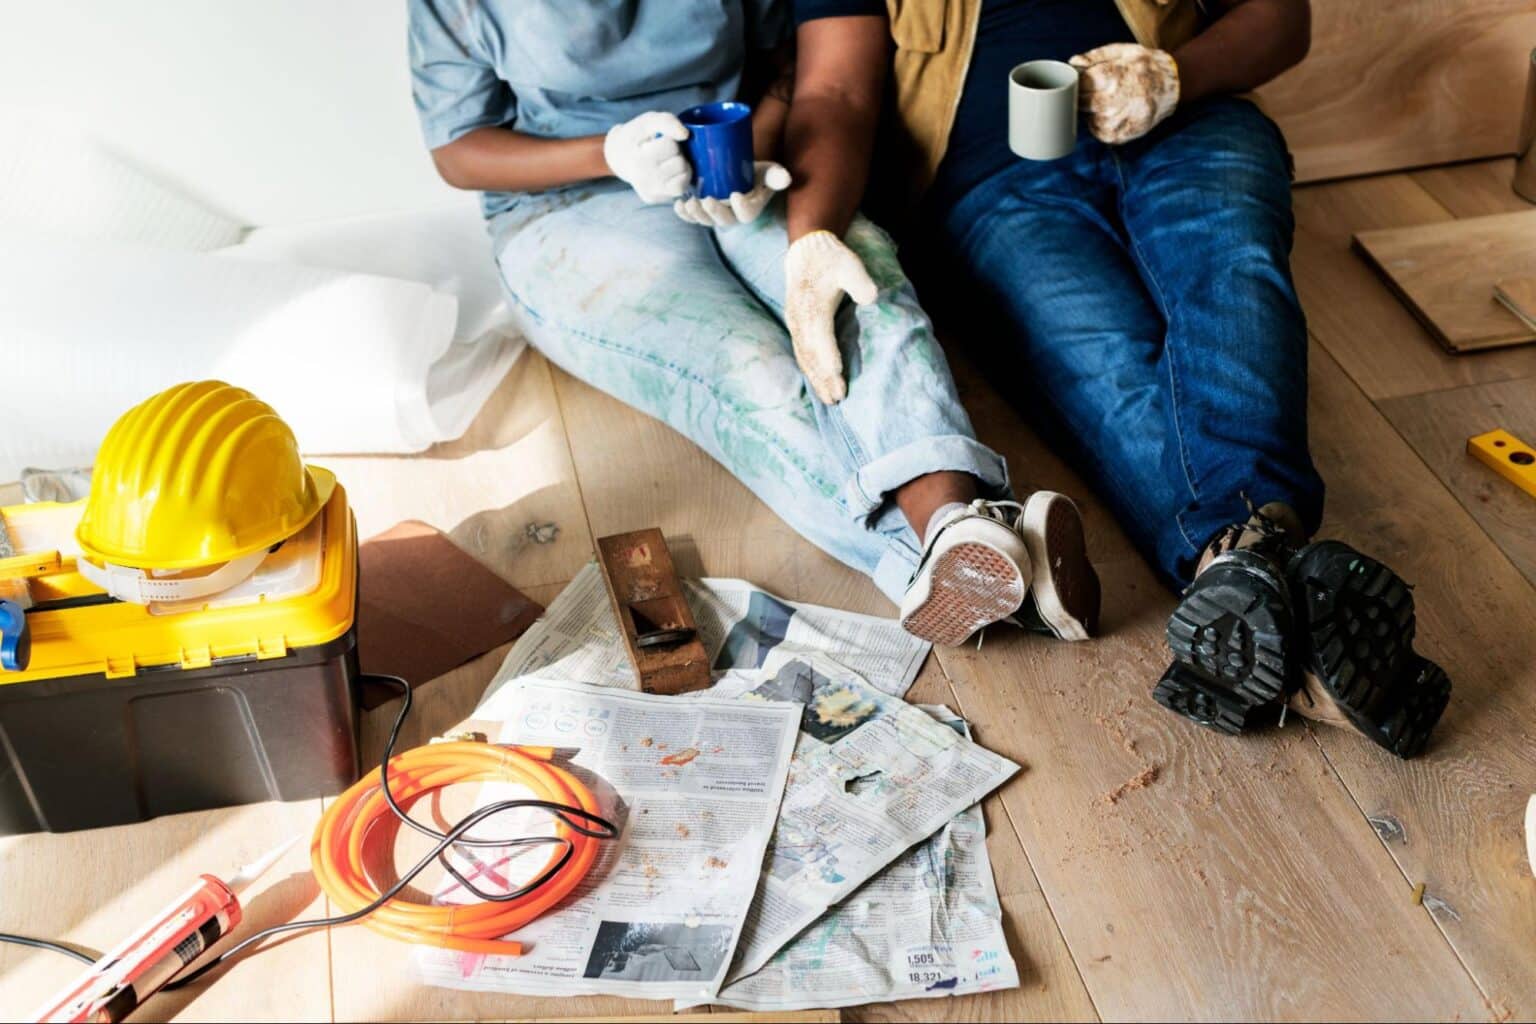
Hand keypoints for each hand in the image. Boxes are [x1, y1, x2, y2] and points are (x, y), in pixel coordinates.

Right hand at [603, 111, 691, 203]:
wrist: (619, 156)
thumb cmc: (636, 136)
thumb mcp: (648, 121)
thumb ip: (666, 122)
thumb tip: (685, 135)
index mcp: (638, 159)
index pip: (671, 146)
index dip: (668, 139)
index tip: (658, 141)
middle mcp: (643, 179)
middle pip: (679, 162)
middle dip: (675, 153)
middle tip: (662, 151)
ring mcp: (650, 192)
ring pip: (684, 176)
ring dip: (680, 165)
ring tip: (666, 160)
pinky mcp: (656, 199)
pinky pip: (681, 188)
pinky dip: (680, 177)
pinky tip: (669, 172)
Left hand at [674, 162, 792, 226]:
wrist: (737, 172)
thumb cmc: (755, 173)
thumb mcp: (768, 171)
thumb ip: (776, 175)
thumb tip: (786, 179)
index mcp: (749, 210)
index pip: (747, 214)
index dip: (742, 207)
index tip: (736, 195)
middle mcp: (732, 217)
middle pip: (724, 221)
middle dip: (715, 213)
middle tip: (707, 200)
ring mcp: (715, 216)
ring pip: (706, 221)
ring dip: (697, 215)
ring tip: (690, 204)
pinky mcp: (702, 211)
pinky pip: (692, 218)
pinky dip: (684, 214)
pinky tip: (679, 204)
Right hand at [783, 231, 878, 403]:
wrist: (806, 252)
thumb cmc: (831, 259)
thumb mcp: (849, 264)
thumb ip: (859, 281)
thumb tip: (871, 297)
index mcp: (813, 306)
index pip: (821, 336)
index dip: (829, 357)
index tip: (838, 376)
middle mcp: (800, 318)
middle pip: (811, 353)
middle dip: (824, 377)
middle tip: (837, 399)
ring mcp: (795, 324)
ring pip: (805, 356)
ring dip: (816, 379)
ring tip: (829, 400)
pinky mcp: (796, 326)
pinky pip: (801, 352)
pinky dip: (809, 370)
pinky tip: (818, 383)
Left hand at [1069, 43, 1178, 144]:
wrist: (1174, 84)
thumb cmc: (1145, 65)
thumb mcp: (1123, 51)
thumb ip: (1096, 56)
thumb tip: (1073, 62)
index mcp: (1115, 75)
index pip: (1081, 84)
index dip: (1078, 82)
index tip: (1081, 81)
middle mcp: (1118, 99)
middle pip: (1083, 103)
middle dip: (1083, 98)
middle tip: (1093, 92)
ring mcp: (1122, 119)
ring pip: (1091, 120)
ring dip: (1093, 113)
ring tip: (1106, 102)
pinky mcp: (1126, 134)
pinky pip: (1102, 134)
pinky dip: (1101, 126)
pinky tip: (1111, 115)